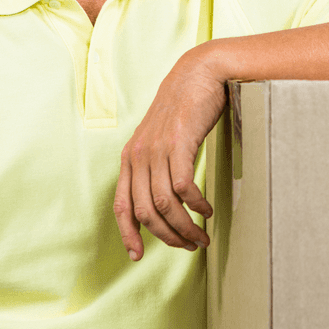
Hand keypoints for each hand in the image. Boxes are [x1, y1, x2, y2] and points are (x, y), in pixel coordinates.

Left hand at [114, 44, 225, 259]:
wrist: (199, 73)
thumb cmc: (185, 107)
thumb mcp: (162, 138)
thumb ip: (157, 164)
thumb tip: (167, 198)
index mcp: (131, 157)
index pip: (121, 205)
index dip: (128, 234)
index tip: (138, 255)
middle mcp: (138, 155)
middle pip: (146, 211)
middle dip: (167, 236)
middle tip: (189, 246)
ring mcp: (157, 149)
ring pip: (165, 204)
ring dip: (184, 227)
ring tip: (202, 236)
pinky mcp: (178, 143)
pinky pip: (183, 187)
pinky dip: (196, 205)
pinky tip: (207, 209)